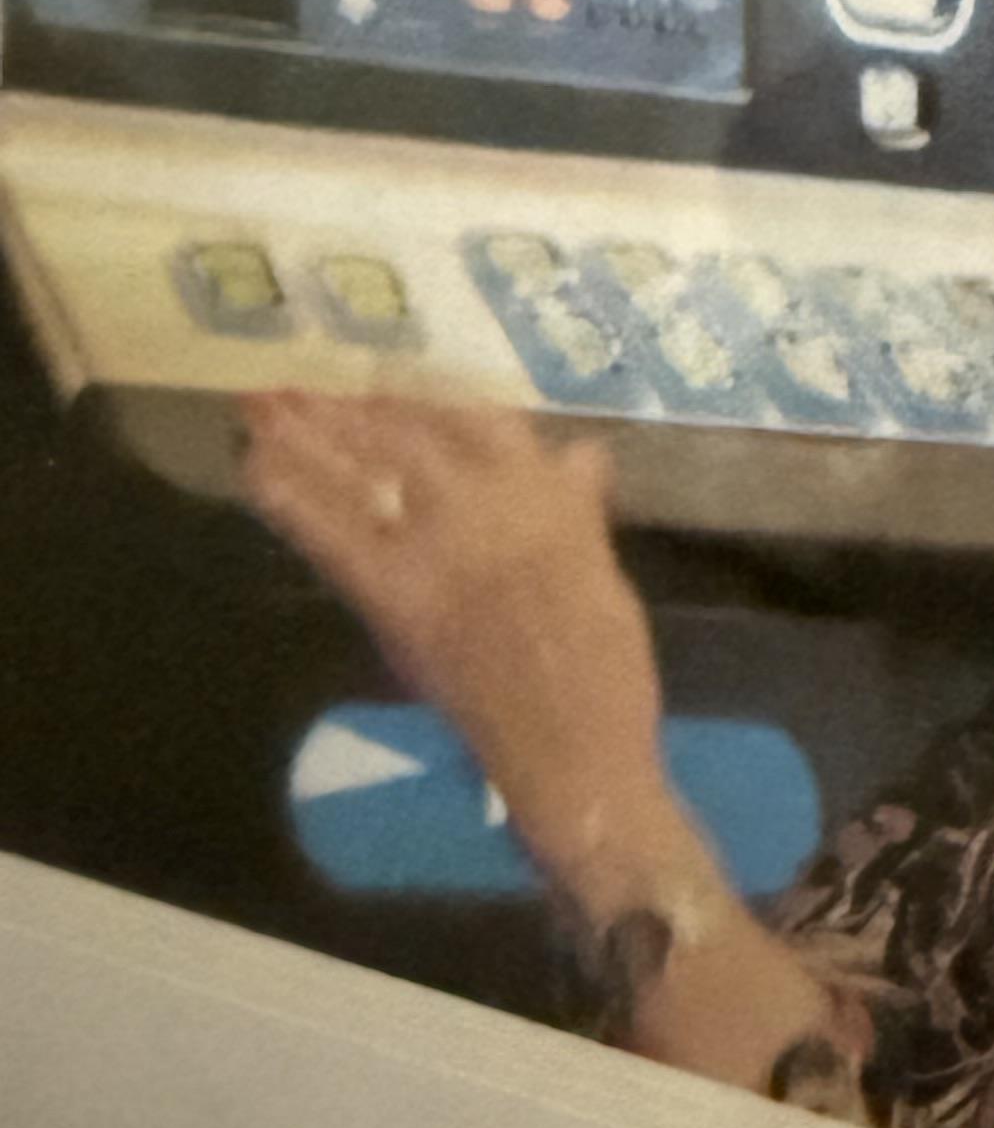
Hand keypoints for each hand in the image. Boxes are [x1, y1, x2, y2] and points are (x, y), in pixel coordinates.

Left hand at [240, 394, 683, 902]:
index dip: (424, 397)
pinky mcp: (399, 598)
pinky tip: (256, 471)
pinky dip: (293, 500)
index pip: (480, 423)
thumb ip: (578, 514)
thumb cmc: (604, 670)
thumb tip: (580, 456)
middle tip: (296, 383)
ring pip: (367, 469)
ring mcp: (440, 549)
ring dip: (310, 432)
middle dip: (349, 407)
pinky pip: (336, 535)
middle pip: (408, 435)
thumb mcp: (603, 577)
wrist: (573, 748)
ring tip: (264, 403)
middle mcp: (491, 508)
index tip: (386, 378)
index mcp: (548, 499)